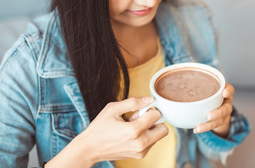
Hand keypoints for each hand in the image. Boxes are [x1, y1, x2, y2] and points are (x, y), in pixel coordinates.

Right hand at [46, 97, 167, 167]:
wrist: (90, 148)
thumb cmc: (100, 128)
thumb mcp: (113, 109)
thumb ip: (134, 102)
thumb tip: (150, 99)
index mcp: (134, 131)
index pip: (156, 115)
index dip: (149, 109)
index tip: (139, 110)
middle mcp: (140, 143)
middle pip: (164, 129)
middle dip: (155, 121)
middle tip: (140, 118)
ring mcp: (141, 151)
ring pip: (158, 136)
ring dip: (150, 129)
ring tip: (132, 126)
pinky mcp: (140, 155)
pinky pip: (152, 142)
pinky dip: (146, 136)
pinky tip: (132, 134)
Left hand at [193, 83, 233, 136]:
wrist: (216, 106)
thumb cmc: (207, 92)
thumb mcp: (204, 87)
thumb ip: (193, 84)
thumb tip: (170, 84)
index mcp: (223, 91)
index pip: (230, 89)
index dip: (228, 91)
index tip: (224, 93)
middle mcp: (226, 102)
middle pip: (225, 108)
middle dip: (218, 112)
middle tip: (209, 115)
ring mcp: (224, 113)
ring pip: (220, 120)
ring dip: (209, 124)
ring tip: (199, 127)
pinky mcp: (220, 121)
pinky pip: (214, 126)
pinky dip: (205, 128)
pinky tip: (196, 129)